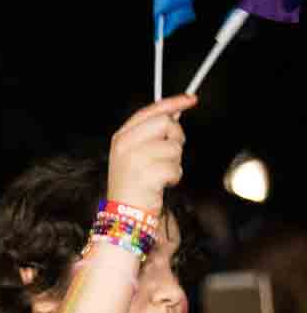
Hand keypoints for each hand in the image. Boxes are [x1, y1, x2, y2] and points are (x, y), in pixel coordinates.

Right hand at [107, 95, 195, 212]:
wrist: (124, 213)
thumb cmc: (132, 184)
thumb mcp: (133, 154)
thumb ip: (149, 134)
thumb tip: (174, 115)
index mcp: (121, 137)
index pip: (150, 112)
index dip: (173, 103)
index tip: (190, 99)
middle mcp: (126, 145)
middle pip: (166, 123)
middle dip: (175, 137)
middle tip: (167, 154)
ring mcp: (135, 159)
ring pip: (174, 147)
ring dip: (174, 162)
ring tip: (158, 174)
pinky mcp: (148, 174)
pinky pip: (176, 168)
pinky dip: (174, 178)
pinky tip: (160, 184)